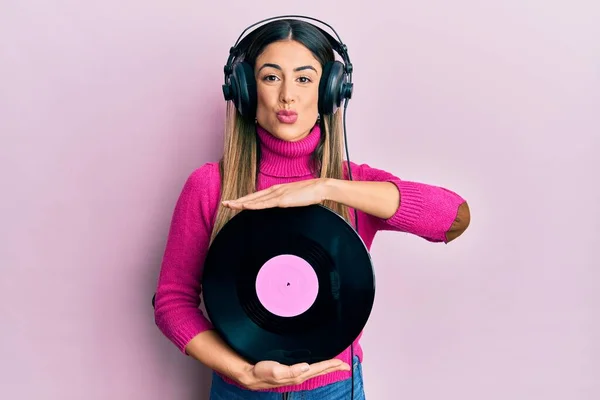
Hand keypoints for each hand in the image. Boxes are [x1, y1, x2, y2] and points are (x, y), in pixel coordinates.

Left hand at [222, 179, 327, 209]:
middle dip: (237, 200)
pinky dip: (253, 205)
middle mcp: (274, 190)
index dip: (244, 199)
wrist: (320, 187)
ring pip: (255, 200)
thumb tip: (282, 206)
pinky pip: (264, 203)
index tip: (234, 202)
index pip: (257, 196)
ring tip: (229, 205)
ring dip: (241, 203)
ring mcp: (277, 194)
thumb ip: (286, 201)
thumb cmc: (310, 194)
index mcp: (276, 190)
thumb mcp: (295, 198)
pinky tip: (244, 206)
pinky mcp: (281, 199)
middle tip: (224, 203)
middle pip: (252, 197)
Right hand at [236, 358, 350, 389]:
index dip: (331, 366)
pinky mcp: (289, 371)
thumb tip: (306, 367)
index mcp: (297, 375)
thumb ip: (290, 371)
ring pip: (315, 370)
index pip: (318, 369)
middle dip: (333, 368)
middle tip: (345, 366)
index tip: (343, 364)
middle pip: (320, 371)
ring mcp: (294, 374)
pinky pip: (308, 369)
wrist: (248, 375)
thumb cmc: (260, 372)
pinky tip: (316, 365)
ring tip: (335, 365)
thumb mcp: (274, 371)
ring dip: (326, 367)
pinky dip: (316, 366)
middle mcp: (298, 375)